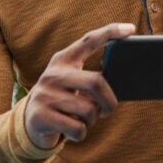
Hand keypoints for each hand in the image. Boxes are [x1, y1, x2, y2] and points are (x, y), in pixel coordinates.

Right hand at [24, 22, 135, 148]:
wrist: (30, 122)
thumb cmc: (62, 100)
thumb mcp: (72, 84)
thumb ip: (90, 80)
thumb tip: (120, 88)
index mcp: (63, 60)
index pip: (88, 40)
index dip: (110, 32)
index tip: (131, 29)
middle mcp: (52, 74)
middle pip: (96, 82)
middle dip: (110, 101)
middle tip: (108, 110)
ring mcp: (44, 95)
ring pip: (88, 111)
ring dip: (92, 120)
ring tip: (81, 119)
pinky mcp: (40, 116)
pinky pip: (77, 129)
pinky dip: (80, 134)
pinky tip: (70, 130)